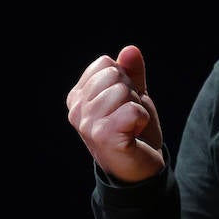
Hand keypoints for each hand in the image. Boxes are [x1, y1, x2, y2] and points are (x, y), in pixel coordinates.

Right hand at [66, 44, 164, 182]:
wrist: (141, 168)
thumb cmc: (133, 130)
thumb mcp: (133, 96)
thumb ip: (131, 72)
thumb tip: (130, 49)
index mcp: (78, 96)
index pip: (105, 63)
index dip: (124, 79)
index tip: (123, 103)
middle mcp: (77, 110)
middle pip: (114, 75)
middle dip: (131, 93)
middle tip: (128, 117)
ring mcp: (87, 124)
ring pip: (123, 91)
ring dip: (136, 108)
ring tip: (130, 127)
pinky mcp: (103, 136)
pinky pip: (132, 109)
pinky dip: (141, 119)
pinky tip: (134, 134)